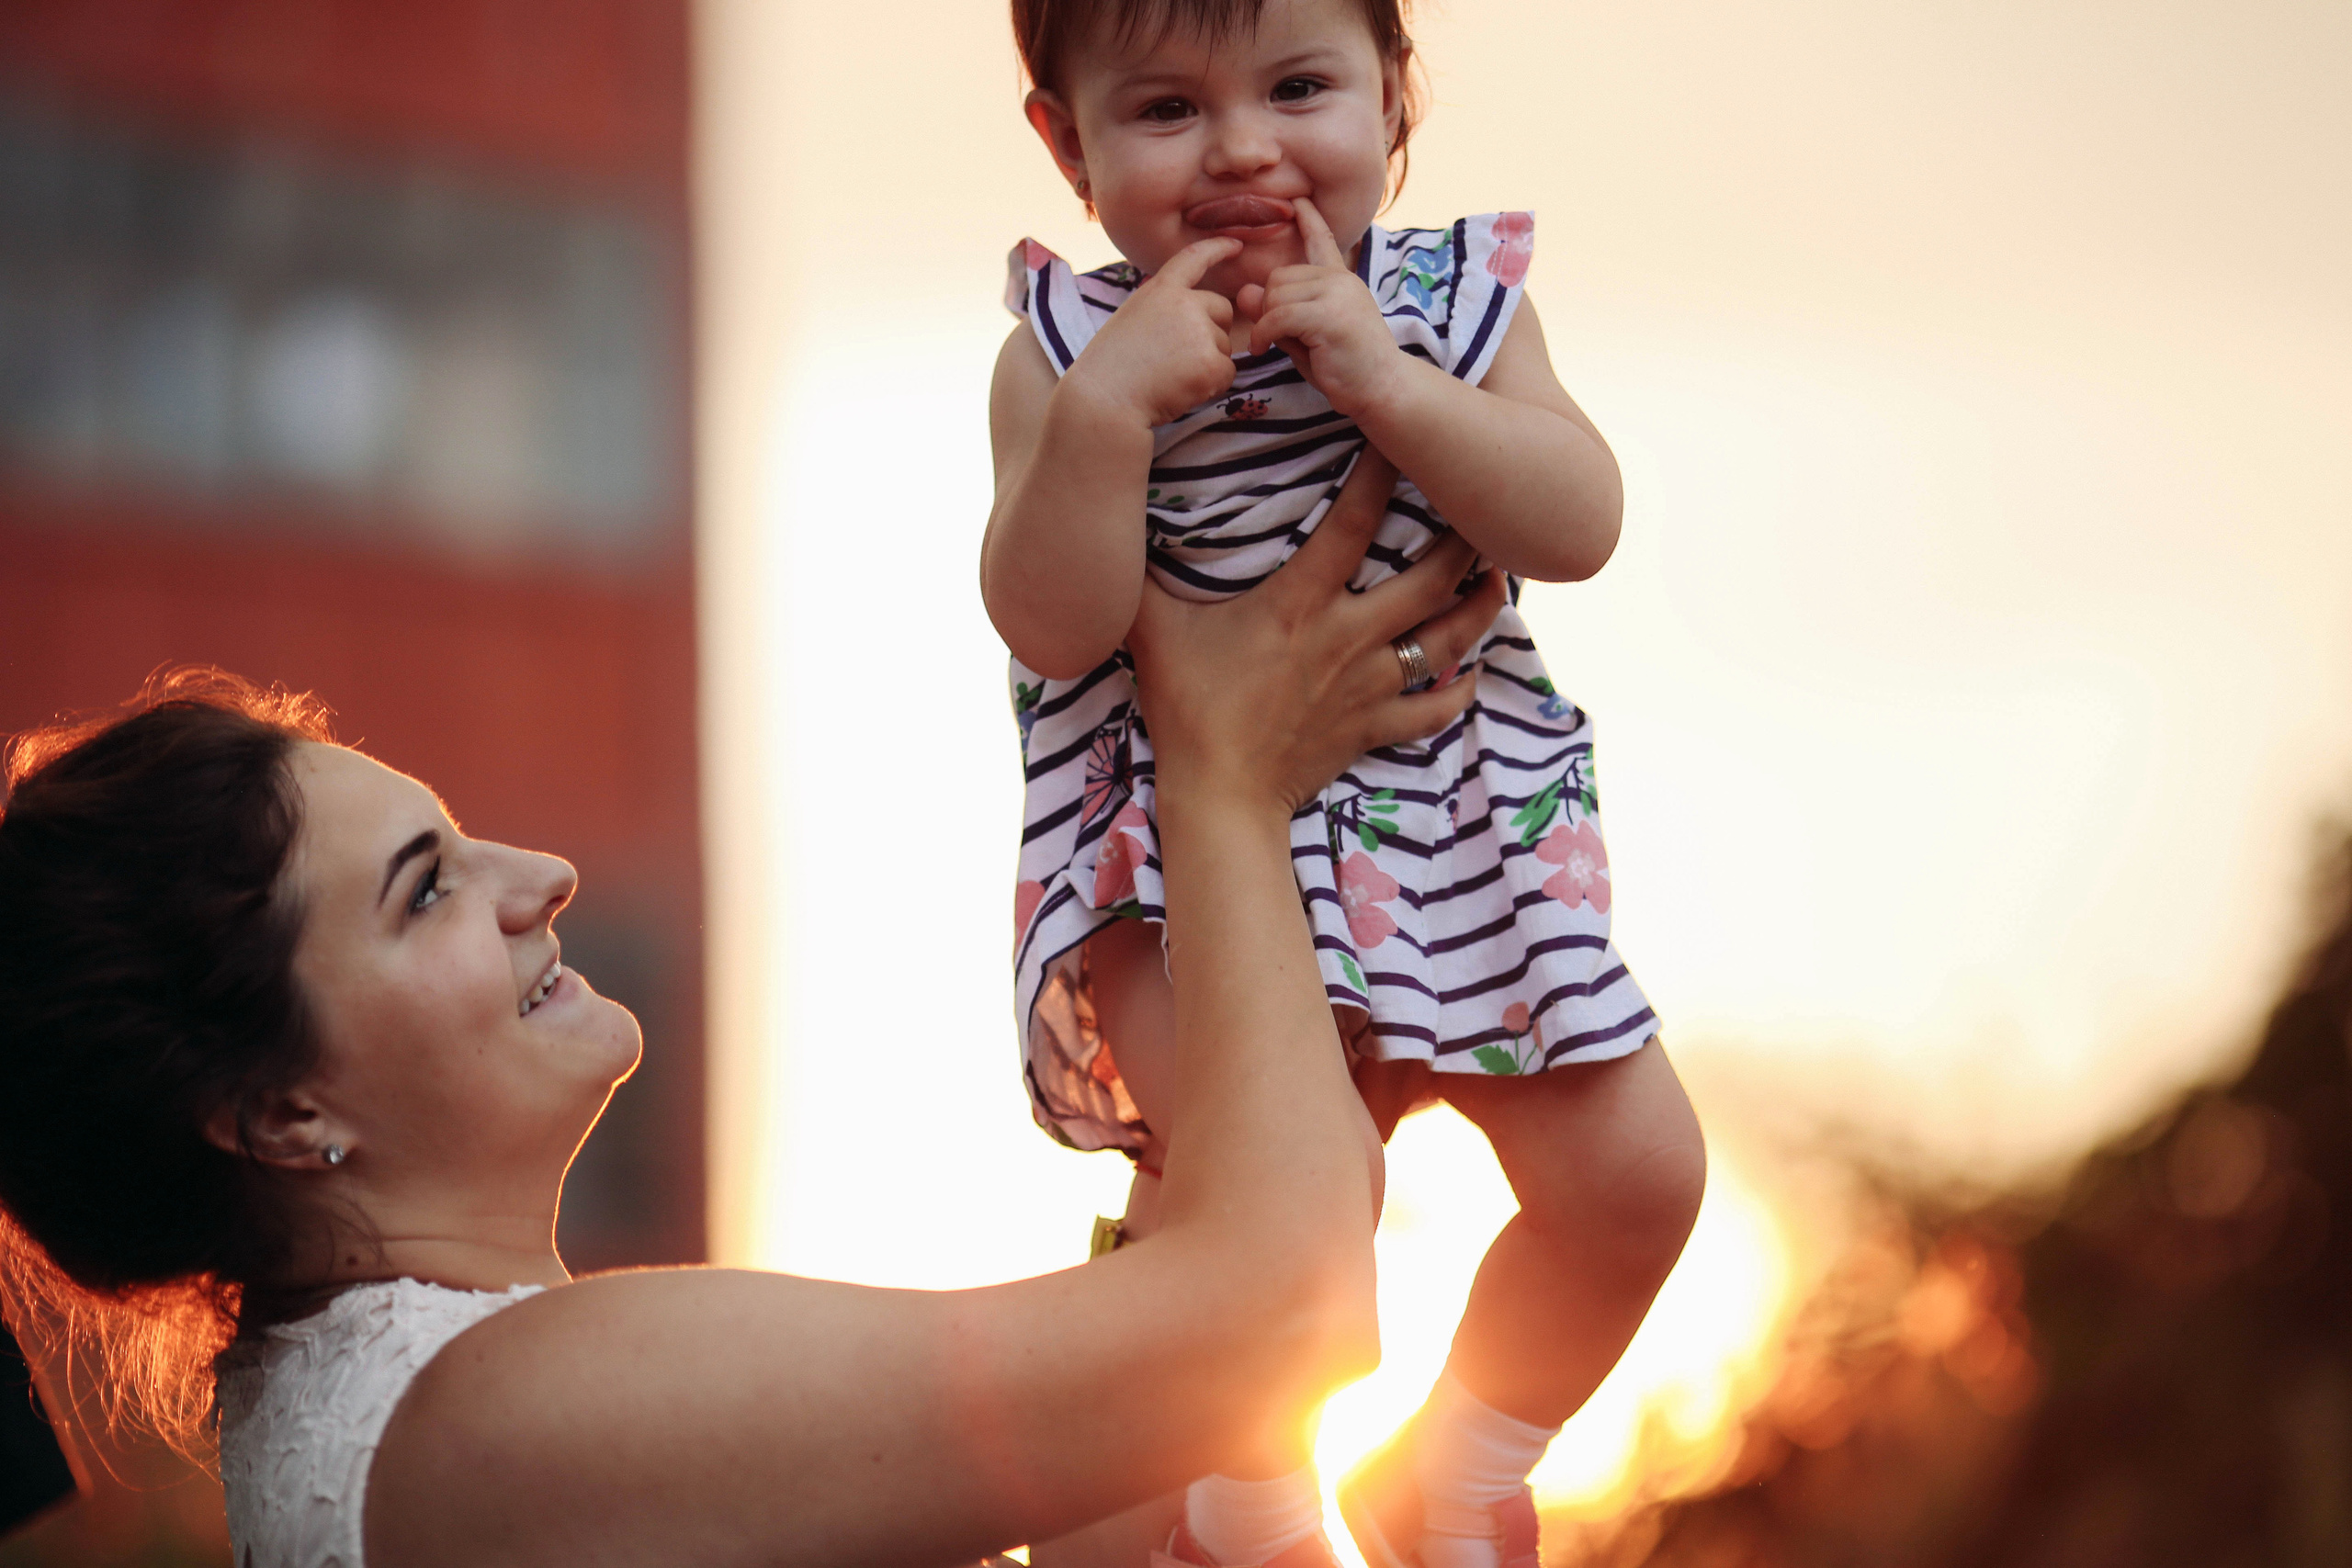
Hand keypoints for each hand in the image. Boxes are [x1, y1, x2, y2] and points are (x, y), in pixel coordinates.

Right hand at [1060, 236, 1242, 428]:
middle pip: (1222, 311)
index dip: (1218, 249)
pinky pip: (1227, 373)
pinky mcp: (1210, 363)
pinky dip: (1211, 386)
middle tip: (1178, 358)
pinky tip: (1181, 390)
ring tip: (1169, 377)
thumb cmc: (1111, 368)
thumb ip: (1163, 310)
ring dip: (1207, 363)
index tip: (1236, 245)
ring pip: (1224, 346)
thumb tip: (1198, 318)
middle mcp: (1184, 304)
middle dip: (1212, 332)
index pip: (1194, 259)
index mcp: (1159, 290)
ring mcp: (1199, 332)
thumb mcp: (1131, 320)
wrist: (1104, 400)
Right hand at [1130, 448, 1507, 815]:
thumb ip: (1134, 572)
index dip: (1384, 472)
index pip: (1356, 522)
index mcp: (1302, 603)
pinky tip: (1471, 670)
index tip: (1402, 435)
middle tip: (1481, 507)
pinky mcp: (1374, 729)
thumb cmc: (1185, 708)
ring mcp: (1369, 686)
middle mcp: (1350, 638)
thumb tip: (1106, 518)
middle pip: (1431, 577)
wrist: (1219, 798)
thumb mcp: (1149, 629)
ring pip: (1449, 639)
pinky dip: (1458, 689)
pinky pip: (1434, 708)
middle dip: (1464, 540)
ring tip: (1496, 576)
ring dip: (1479, 607)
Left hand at [1239, 198, 1406, 421]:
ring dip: (1266, 323)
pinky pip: (1277, 316)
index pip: (1323, 241)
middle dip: (1268, 307)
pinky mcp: (1329, 315)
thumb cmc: (1346, 367)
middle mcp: (1340, 279)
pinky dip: (1263, 333)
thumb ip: (1277, 313)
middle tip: (1276, 336)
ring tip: (1276, 345)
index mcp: (1340, 280)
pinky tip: (1262, 349)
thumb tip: (1243, 291)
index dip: (1309, 220)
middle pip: (1278, 277)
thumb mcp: (1305, 336)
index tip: (1298, 201)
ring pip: (1274, 295)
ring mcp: (1337, 293)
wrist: (1383, 389)